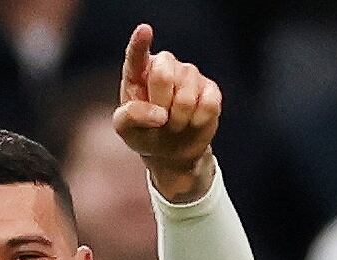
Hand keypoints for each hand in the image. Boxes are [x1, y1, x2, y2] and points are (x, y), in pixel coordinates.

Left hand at [113, 23, 220, 202]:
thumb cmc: (144, 134)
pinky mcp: (211, 89)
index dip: (140, 42)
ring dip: (178, 119)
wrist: (171, 152)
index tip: (145, 30)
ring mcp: (189, 75)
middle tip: (160, 120)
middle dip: (160, 105)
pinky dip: (198, 121)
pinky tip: (192, 122)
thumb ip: (131, 117)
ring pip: (186, 96)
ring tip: (174, 124)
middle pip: (163, 75)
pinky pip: (208, 104)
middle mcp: (165, 66)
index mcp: (138, 71)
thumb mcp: (126, 130)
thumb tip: (159, 114)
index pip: (137, 54)